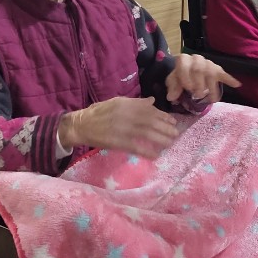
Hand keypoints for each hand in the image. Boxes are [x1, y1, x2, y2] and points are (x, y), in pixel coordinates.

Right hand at [59, 96, 179, 159]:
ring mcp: (123, 129)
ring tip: (170, 143)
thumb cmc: (99, 113)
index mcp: (127, 104)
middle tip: (176, 134)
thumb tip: (152, 101)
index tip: (173, 121)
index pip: (150, 110)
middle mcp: (127, 115)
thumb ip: (135, 102)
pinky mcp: (118, 142)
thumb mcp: (117, 102)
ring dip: (161, 139)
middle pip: (152, 122)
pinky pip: (136, 148)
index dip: (163, 116)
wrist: (81, 125)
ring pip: (148, 134)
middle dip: (166, 128)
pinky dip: (147, 152)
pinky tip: (156, 155)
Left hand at [165, 53, 240, 103]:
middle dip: (199, 84)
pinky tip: (237, 85)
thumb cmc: (180, 76)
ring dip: (213, 87)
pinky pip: (224, 74)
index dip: (185, 75)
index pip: (184, 64)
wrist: (187, 70)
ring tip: (213, 100)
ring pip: (212, 73)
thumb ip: (172, 87)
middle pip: (199, 69)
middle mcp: (196, 59)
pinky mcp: (217, 69)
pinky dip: (230, 79)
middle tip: (198, 96)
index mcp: (183, 60)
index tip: (188, 88)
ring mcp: (208, 64)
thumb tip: (171, 97)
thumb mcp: (173, 81)